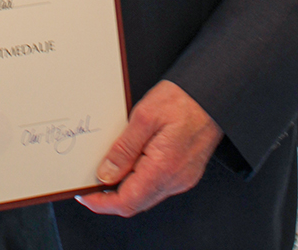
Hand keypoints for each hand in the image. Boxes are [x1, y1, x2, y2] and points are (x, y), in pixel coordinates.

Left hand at [77, 80, 223, 217]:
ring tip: (109, 167)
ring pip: (146, 195)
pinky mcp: (185, 172)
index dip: (101, 203)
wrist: (212, 94)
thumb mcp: (145, 116)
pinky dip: (140, 179)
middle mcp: (175, 179)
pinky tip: (132, 162)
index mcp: (164, 167)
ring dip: (125, 187)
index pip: (127, 201)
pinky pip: (157, 185)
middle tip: (91, 181)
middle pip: (136, 202)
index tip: (85, 195)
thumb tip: (105, 174)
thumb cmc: (184, 99)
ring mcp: (182, 178)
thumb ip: (124, 148)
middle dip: (110, 196)